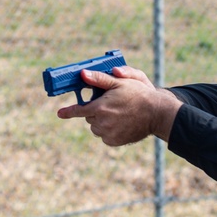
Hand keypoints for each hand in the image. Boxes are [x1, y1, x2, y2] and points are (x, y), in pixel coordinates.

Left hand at [57, 66, 181, 145]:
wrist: (156, 114)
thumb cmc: (138, 94)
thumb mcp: (120, 82)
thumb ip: (99, 79)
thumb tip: (83, 74)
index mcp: (100, 108)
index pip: (79, 110)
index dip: (68, 111)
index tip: (60, 113)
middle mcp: (102, 123)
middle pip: (89, 118)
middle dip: (95, 111)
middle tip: (110, 105)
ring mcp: (108, 134)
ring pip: (96, 128)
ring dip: (102, 121)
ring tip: (117, 114)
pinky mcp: (114, 141)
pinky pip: (105, 136)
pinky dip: (109, 131)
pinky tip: (121, 123)